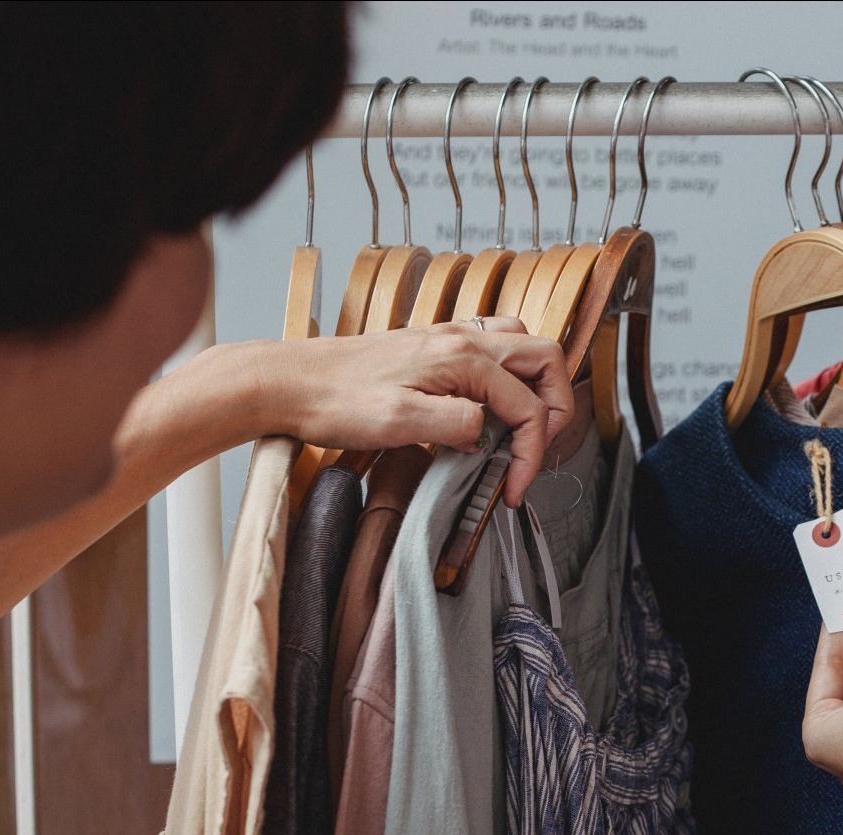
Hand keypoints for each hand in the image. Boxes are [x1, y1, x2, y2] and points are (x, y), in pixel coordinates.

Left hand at [220, 317, 572, 505]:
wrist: (288, 381)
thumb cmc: (334, 401)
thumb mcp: (399, 422)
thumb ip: (458, 424)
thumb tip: (490, 433)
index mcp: (463, 357)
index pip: (528, 406)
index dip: (532, 454)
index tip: (514, 489)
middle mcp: (463, 339)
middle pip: (545, 359)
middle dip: (555, 408)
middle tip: (536, 451)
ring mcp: (449, 338)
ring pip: (523, 347)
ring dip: (536, 386)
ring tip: (521, 428)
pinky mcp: (434, 348)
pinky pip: (493, 349)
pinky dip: (508, 376)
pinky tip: (488, 406)